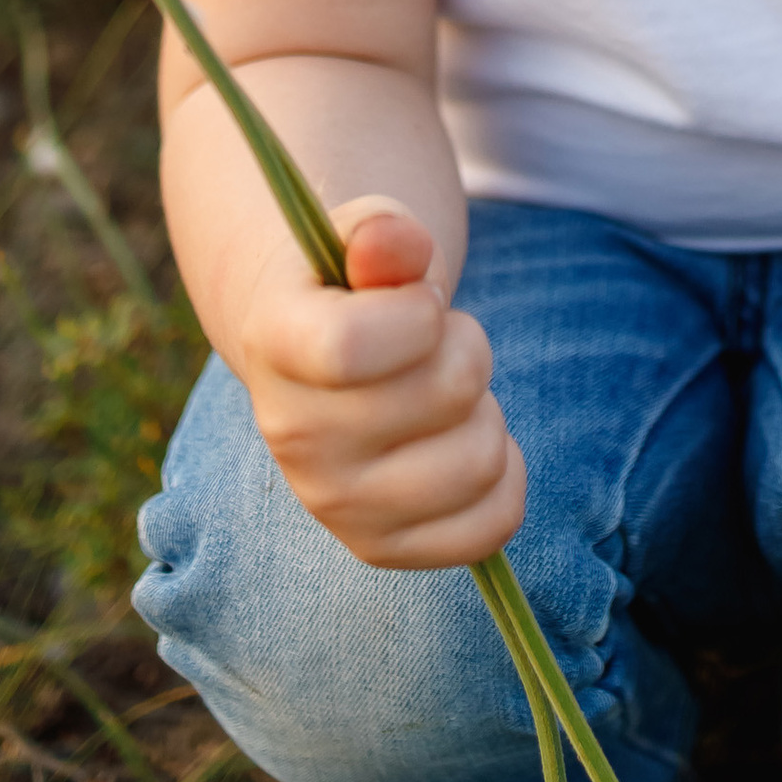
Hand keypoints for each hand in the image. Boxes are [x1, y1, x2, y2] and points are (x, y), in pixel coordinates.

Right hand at [235, 197, 524, 569]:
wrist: (316, 360)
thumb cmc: (353, 285)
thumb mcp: (363, 236)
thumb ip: (384, 232)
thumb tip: (397, 246)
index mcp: (276, 341)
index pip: (352, 347)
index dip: (419, 314)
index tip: (423, 301)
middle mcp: (292, 435)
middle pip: (447, 393)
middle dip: (468, 348)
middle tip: (437, 344)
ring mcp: (334, 505)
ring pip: (479, 461)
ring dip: (485, 410)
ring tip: (445, 395)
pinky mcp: (379, 549)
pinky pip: (492, 523)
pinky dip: (504, 476)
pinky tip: (462, 442)